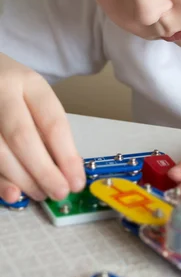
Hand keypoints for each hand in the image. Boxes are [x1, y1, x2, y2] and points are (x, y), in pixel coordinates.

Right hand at [0, 53, 85, 203]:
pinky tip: (12, 193)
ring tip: (41, 193)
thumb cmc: (13, 90)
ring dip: (21, 179)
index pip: (52, 121)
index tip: (77, 180)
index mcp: (29, 83)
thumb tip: (69, 170)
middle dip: (43, 171)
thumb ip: (49, 130)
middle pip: (22, 136)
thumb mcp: (35, 97)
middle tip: (59, 192)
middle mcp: (2, 92)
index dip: (66, 156)